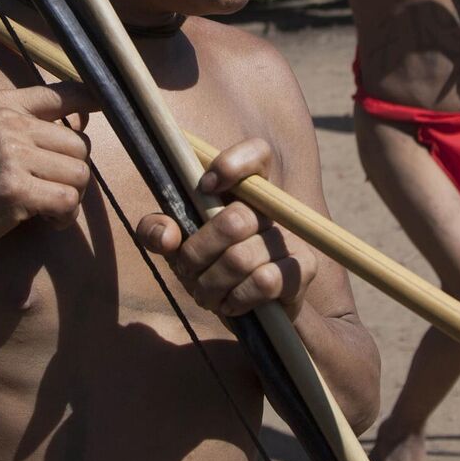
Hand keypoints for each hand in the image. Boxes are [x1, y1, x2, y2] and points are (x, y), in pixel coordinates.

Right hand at [0, 82, 97, 259]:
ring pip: (80, 174)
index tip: (103, 108)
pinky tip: (46, 221)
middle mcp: (7, 123)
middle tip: (51, 190)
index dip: (93, 98)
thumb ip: (27, 121)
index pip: (63, 92)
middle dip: (73, 173)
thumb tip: (85, 117)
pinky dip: (64, 217)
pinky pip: (68, 200)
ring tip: (46, 208)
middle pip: (80, 145)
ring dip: (71, 197)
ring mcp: (10, 155)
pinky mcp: (15, 190)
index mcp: (1, 104)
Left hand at [135, 139, 316, 318]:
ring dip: (211, 284)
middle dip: (198, 253)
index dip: (232, 163)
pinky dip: (237, 298)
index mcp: (245, 190)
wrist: (247, 308)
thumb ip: (156, 231)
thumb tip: (166, 235)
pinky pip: (265, 281)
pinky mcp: (303, 269)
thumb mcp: (174, 245)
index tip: (204, 187)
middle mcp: (273, 208)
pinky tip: (230, 304)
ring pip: (241, 258)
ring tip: (204, 293)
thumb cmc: (208, 265)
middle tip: (187, 270)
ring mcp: (291, 237)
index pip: (257, 152)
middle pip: (235, 220)